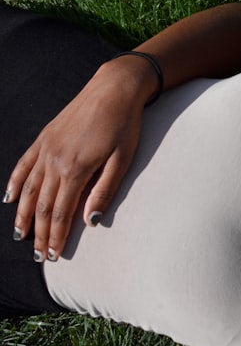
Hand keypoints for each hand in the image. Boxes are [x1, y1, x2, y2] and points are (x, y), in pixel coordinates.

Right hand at [5, 61, 145, 259]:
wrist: (114, 89)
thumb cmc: (125, 126)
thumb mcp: (122, 160)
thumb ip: (105, 190)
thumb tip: (91, 221)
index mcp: (75, 170)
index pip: (61, 213)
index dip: (56, 236)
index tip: (54, 256)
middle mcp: (54, 161)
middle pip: (41, 206)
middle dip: (39, 233)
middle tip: (39, 256)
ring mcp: (46, 149)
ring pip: (27, 189)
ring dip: (23, 215)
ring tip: (20, 236)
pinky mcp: (44, 138)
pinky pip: (23, 166)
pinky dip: (14, 184)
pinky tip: (8, 199)